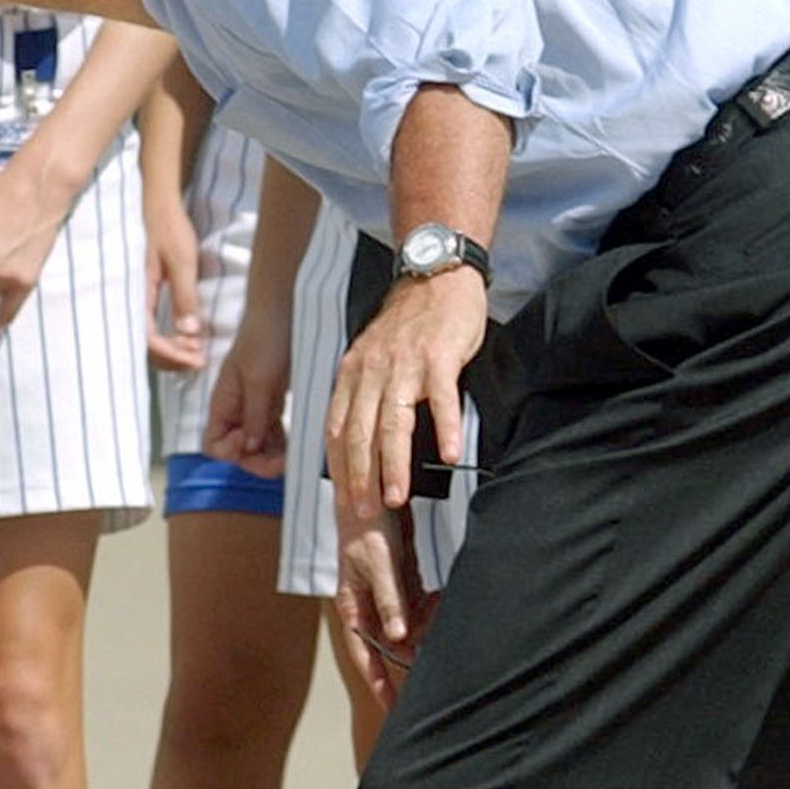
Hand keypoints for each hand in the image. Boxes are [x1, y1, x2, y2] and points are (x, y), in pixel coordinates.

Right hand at [144, 192, 203, 372]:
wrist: (155, 202)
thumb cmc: (167, 227)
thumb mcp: (181, 261)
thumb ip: (184, 297)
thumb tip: (188, 334)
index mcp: (135, 294)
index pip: (149, 340)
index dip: (172, 355)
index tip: (196, 359)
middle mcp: (128, 301)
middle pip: (144, 346)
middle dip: (172, 360)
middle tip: (199, 361)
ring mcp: (133, 297)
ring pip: (145, 338)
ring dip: (169, 351)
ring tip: (193, 352)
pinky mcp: (140, 293)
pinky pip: (148, 326)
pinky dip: (165, 338)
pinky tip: (182, 337)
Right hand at [201, 302, 291, 474]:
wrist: (286, 306)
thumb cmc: (266, 335)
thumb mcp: (259, 377)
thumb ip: (253, 415)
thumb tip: (247, 448)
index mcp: (223, 402)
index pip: (212, 444)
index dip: (229, 453)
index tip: (251, 445)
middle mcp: (236, 408)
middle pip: (236, 451)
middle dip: (256, 461)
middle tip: (283, 463)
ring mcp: (255, 405)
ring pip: (257, 445)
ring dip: (272, 455)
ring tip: (294, 456)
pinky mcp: (273, 400)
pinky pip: (274, 432)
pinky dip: (283, 442)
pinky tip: (297, 444)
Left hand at [326, 267, 487, 516]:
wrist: (435, 276)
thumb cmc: (408, 324)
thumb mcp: (371, 357)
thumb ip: (363, 393)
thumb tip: (357, 437)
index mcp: (352, 373)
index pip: (339, 428)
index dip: (340, 467)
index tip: (344, 499)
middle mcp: (372, 370)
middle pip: (360, 433)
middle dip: (360, 477)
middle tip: (364, 512)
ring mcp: (405, 364)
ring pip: (394, 423)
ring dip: (394, 465)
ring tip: (397, 498)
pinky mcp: (439, 357)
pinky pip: (441, 399)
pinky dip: (445, 429)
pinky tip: (450, 456)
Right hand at [332, 500, 434, 713]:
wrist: (370, 494)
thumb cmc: (365, 529)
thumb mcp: (379, 566)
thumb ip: (390, 602)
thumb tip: (399, 639)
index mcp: (353, 608)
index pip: (364, 655)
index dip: (378, 682)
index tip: (392, 707)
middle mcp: (368, 607)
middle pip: (388, 646)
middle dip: (410, 660)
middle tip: (432, 676)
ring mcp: (385, 595)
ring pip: (407, 627)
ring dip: (425, 632)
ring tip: (444, 634)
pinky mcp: (401, 582)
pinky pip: (418, 606)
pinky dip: (430, 610)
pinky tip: (443, 605)